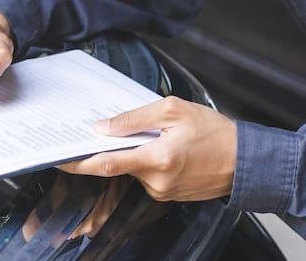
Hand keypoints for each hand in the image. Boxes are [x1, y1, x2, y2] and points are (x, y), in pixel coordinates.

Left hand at [58, 97, 236, 201]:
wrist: (244, 161)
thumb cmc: (214, 132)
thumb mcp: (174, 110)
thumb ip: (134, 118)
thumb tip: (103, 127)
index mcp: (157, 159)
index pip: (107, 163)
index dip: (80, 162)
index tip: (60, 159)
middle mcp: (157, 181)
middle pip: (120, 163)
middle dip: (118, 146)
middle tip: (127, 128)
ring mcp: (162, 191)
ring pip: (134, 168)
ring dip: (138, 152)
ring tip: (164, 137)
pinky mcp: (167, 195)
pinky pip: (147, 175)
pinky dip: (149, 161)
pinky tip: (170, 149)